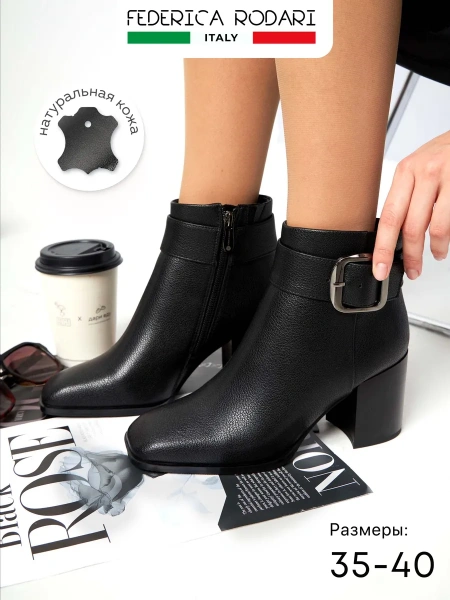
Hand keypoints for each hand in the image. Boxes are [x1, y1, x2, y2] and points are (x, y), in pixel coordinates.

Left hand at [373, 130, 449, 280]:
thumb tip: (394, 233)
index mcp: (406, 171)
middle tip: (412, 270)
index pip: (389, 217)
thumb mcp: (419, 168)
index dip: (382, 248)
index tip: (379, 267)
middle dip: (410, 256)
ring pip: (435, 229)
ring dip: (435, 249)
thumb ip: (406, 196)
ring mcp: (447, 178)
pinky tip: (446, 242)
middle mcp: (425, 173)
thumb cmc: (445, 153)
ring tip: (436, 254)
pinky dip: (448, 238)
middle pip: (410, 227)